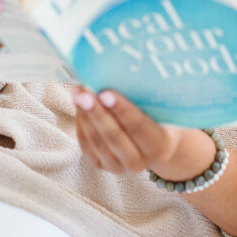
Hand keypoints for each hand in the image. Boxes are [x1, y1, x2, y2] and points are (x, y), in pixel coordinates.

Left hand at [71, 87, 215, 179]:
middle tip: (84, 91)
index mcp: (158, 147)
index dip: (122, 110)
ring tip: (77, 92)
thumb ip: (145, 97)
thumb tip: (119, 70)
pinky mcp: (102, 165)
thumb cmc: (158, 116)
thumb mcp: (159, 108)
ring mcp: (118, 167)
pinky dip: (81, 123)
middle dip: (97, 112)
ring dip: (85, 115)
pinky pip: (87, 145)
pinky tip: (78, 105)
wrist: (155, 143)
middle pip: (114, 137)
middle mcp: (138, 162)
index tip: (106, 92)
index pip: (139, 127)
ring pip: (97, 142)